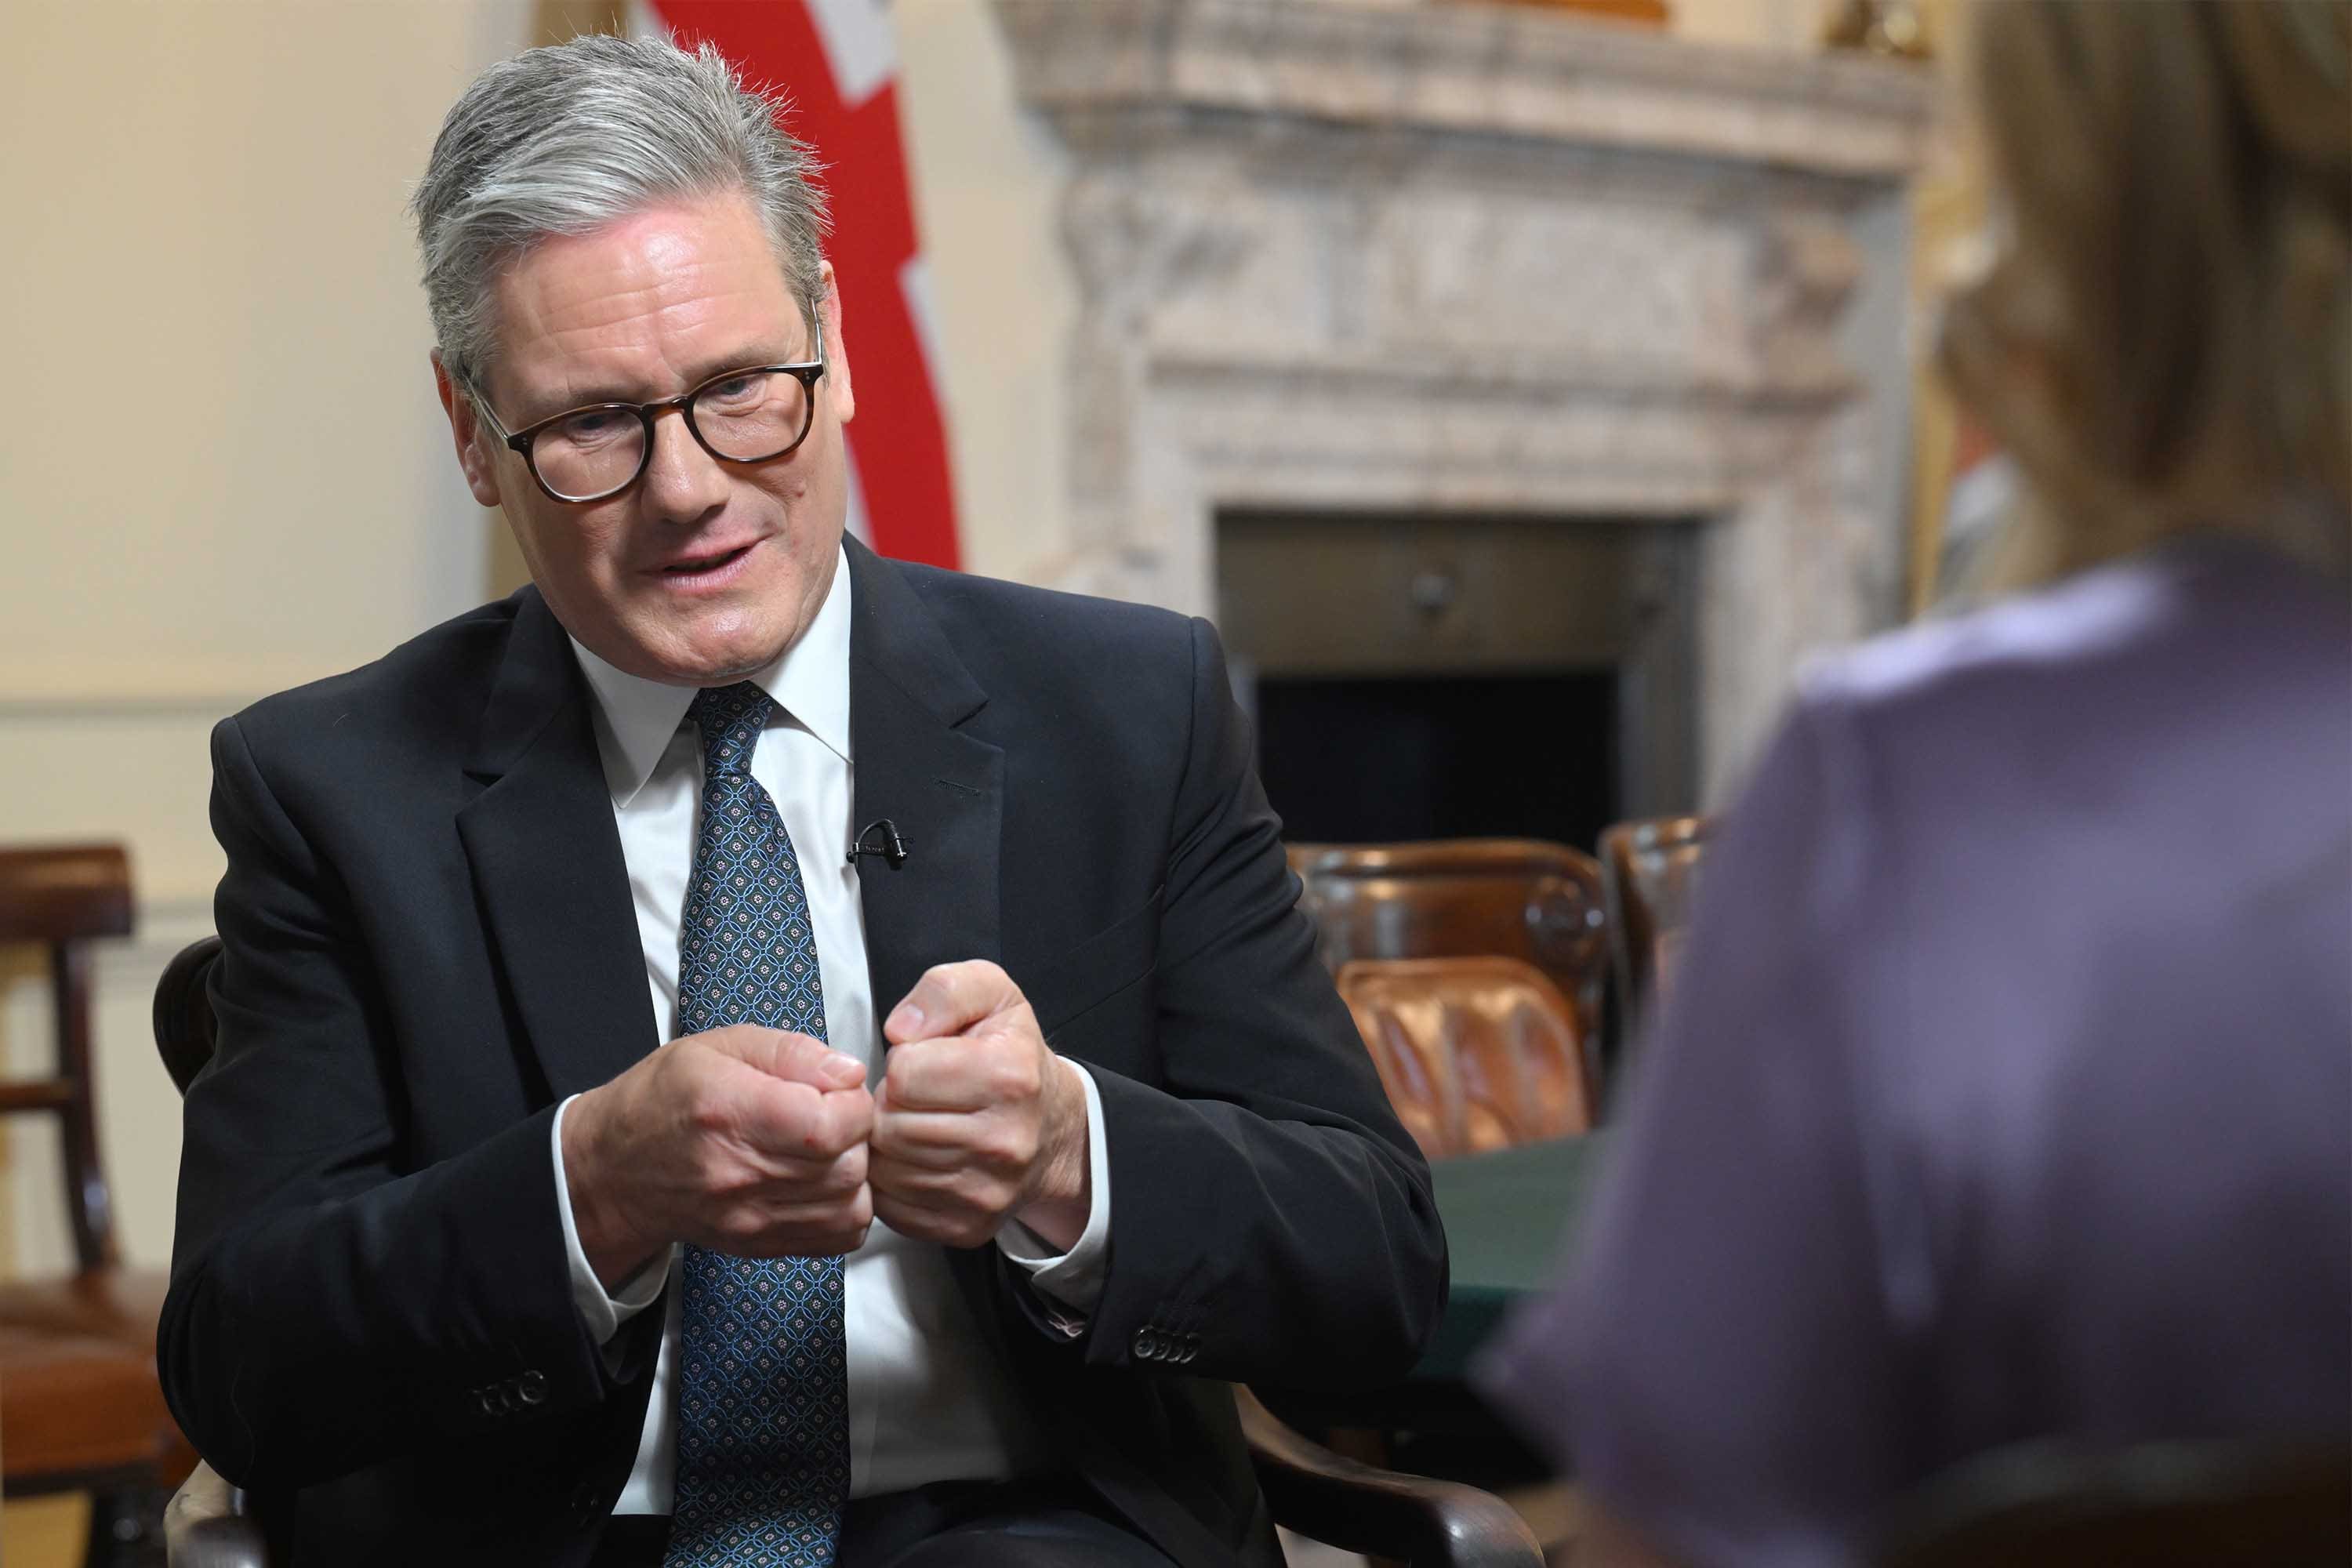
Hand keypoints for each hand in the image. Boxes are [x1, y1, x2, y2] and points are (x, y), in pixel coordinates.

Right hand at [561, 1025, 874, 1288]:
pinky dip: (849, 1207)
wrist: (617, 1169)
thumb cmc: (663, 1100)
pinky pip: (840, 1237)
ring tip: (830, 1146)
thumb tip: (850, 1071)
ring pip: (851, 1205)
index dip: (853, 1102)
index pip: (829, 1125)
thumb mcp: (719, 1045)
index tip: (839, 1089)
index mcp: (729, 1112)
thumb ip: (792, 1052)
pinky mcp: (760, 1244)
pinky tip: (826, 1179)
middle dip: (858, 1134)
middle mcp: (739, 1173)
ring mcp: (751, 1218)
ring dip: (856, 1171)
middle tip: (834, 1114)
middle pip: (847, 1166)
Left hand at [870, 961, 1090, 1250]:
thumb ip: (943, 991)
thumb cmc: (1012, 1056)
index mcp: (1010, 1076)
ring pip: (886, 1169)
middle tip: (917, 1097)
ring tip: (917, 1123)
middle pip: (890, 1125)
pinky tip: (917, 1158)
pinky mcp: (966, 1225)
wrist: (1052, 1127)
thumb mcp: (991, 994)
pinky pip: (892, 1206)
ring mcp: (987, 1192)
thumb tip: (902, 1029)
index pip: (904, 1074)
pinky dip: (893, 1182)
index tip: (925, 1062)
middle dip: (890, 1105)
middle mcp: (1005, 1141)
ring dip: (887, 1144)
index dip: (903, 1062)